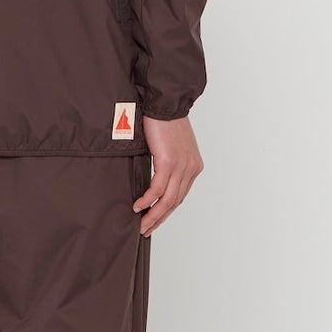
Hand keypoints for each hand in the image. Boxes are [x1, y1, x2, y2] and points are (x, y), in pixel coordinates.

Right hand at [133, 115, 203, 235]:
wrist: (165, 102)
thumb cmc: (164, 120)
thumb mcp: (170, 146)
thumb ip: (166, 163)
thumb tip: (153, 178)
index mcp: (193, 166)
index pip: (180, 195)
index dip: (166, 210)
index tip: (154, 219)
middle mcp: (191, 168)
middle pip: (175, 202)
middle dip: (160, 218)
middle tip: (146, 229)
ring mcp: (182, 166)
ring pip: (168, 200)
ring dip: (153, 214)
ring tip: (141, 224)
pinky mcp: (169, 162)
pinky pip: (157, 188)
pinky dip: (147, 199)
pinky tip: (138, 206)